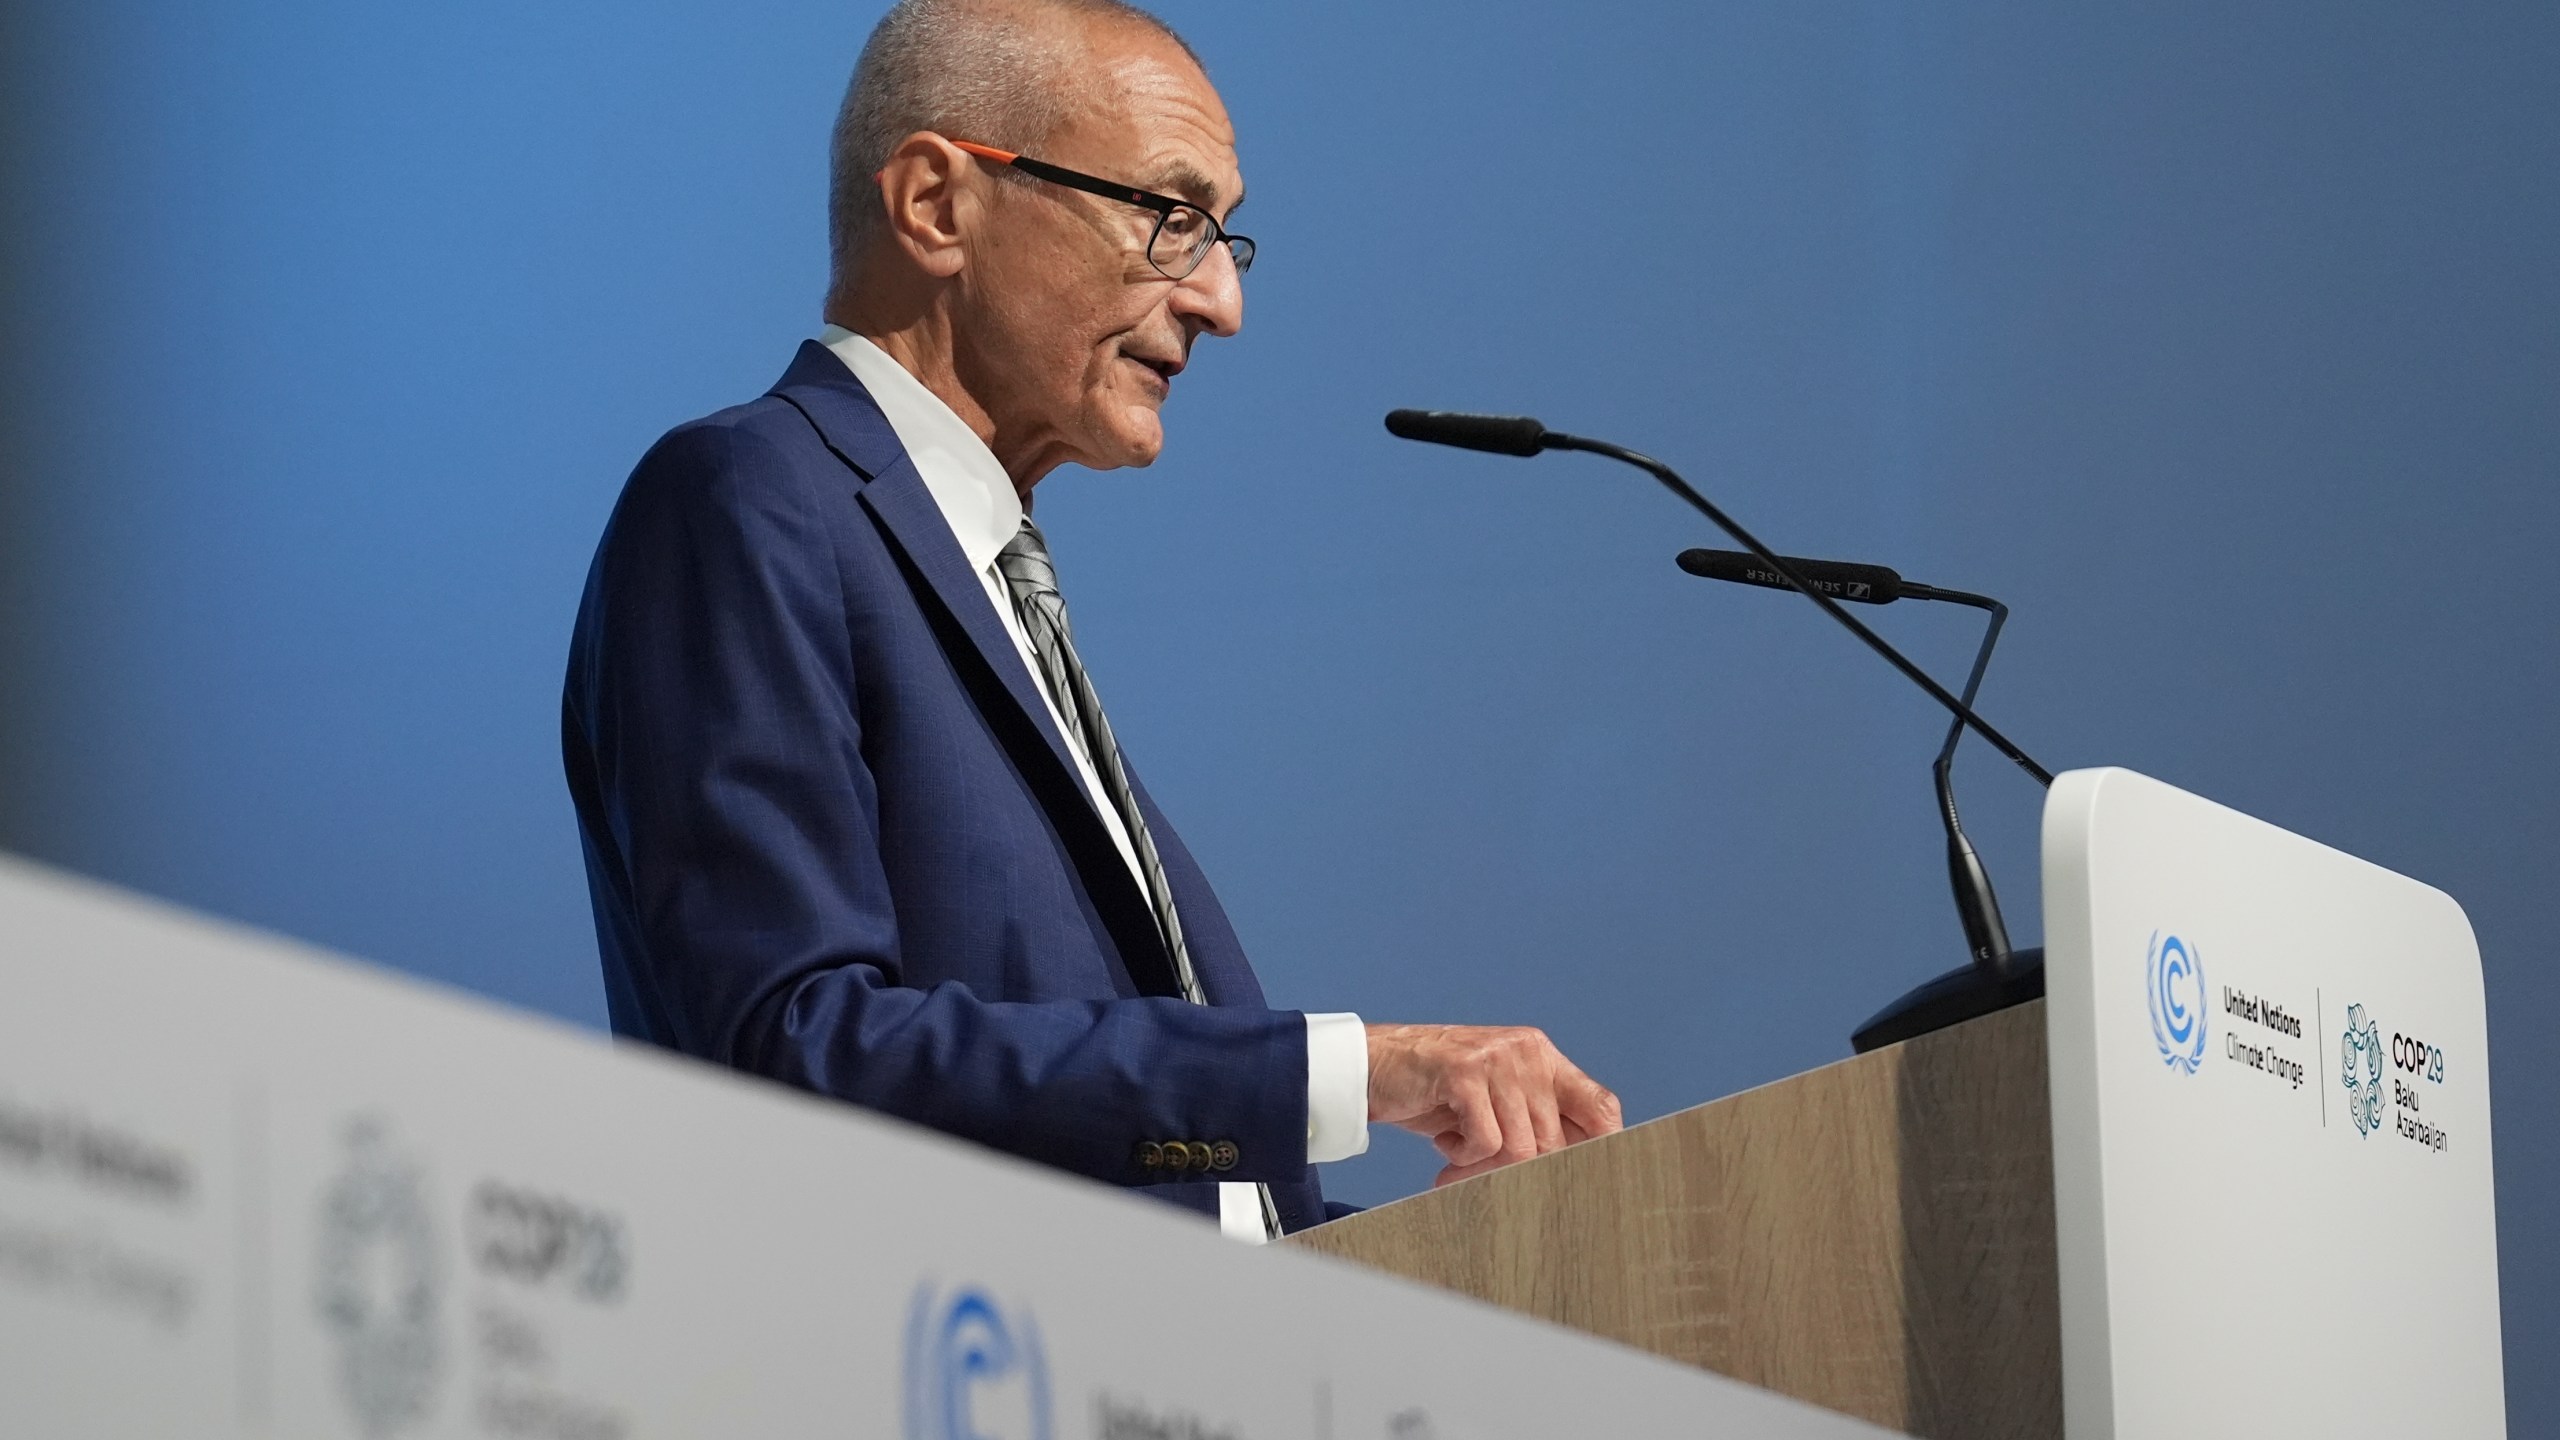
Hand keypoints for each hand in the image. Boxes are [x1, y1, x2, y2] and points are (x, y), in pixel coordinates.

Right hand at [1365, 1023, 1622, 1187]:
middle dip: (1518, 1173)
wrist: (1371, 1065)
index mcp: (1542, 1056)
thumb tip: (1577, 1170)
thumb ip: (1533, 1122)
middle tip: (1481, 1177)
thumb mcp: (1494, 1101)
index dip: (1607, 1147)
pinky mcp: (1465, 1073)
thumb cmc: (1433, 1092)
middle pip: (1555, 1142)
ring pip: (1522, 1147)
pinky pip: (1487, 1141)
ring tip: (1457, 1160)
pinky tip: (1445, 1141)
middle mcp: (1527, 1052)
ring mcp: (1497, 1059)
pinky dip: (1463, 1157)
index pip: (1600, 1105)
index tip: (1592, 1183)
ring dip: (1485, 1168)